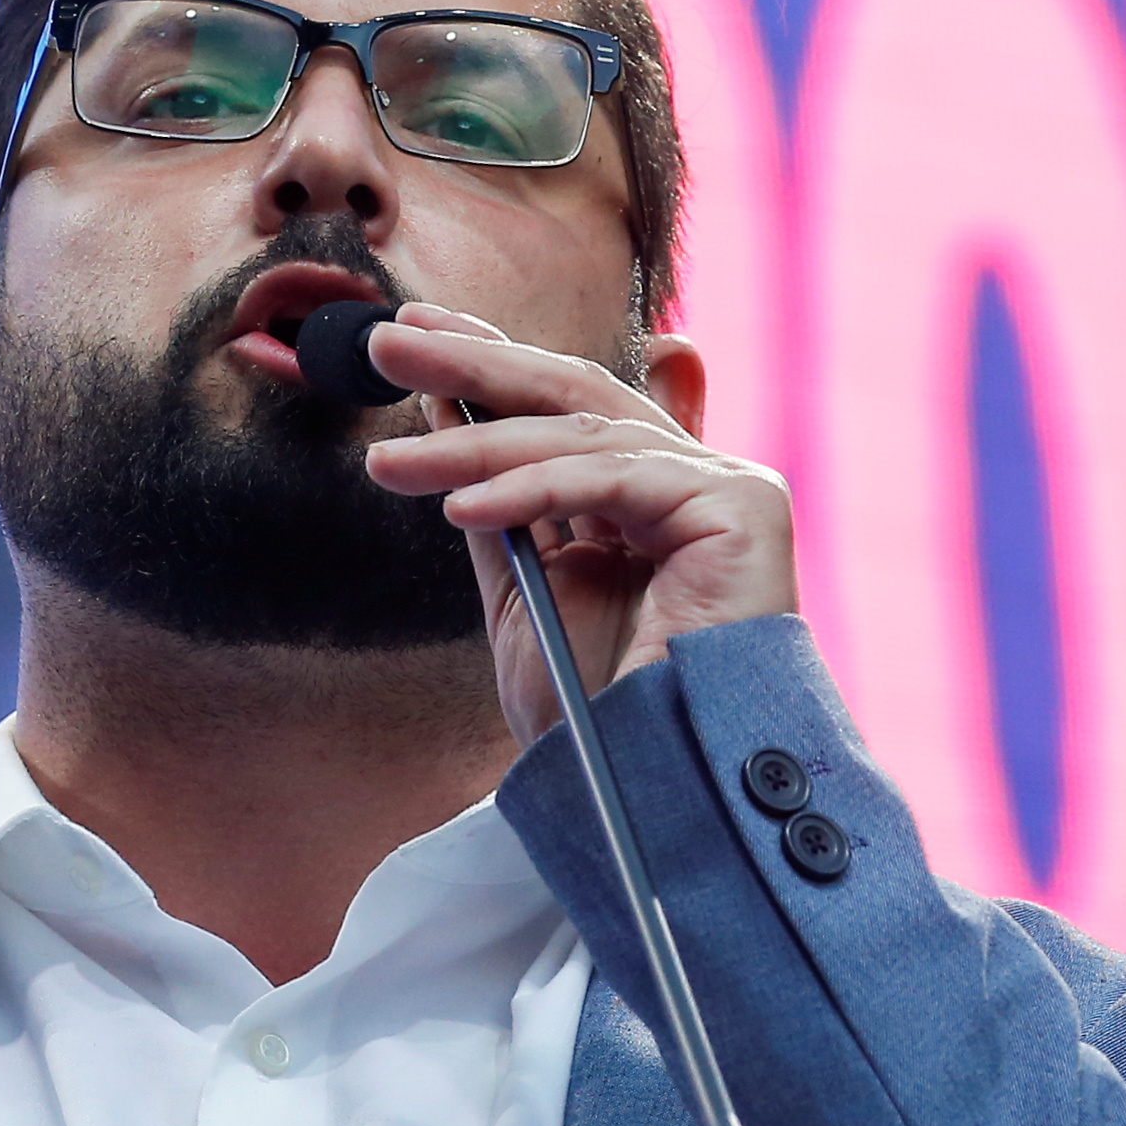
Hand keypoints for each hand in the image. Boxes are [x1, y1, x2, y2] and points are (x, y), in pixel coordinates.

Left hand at [359, 305, 795, 746]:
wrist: (655, 789)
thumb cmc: (600, 712)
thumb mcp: (523, 593)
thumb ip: (498, 506)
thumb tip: (442, 415)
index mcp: (648, 495)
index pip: (563, 404)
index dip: (487, 360)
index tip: (407, 337)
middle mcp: (694, 479)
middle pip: (573, 396)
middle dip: (472, 364)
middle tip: (382, 345)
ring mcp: (725, 487)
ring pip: (579, 436)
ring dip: (472, 443)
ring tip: (387, 462)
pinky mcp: (742, 506)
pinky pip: (612, 477)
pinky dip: (528, 487)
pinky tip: (457, 503)